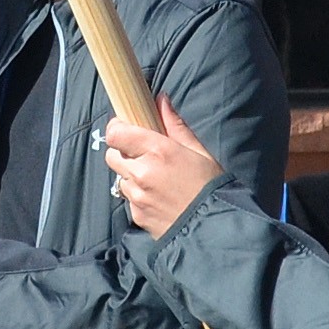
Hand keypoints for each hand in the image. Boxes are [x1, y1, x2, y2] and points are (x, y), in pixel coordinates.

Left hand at [103, 102, 221, 235]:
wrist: (215, 228)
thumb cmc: (211, 186)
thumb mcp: (199, 151)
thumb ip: (175, 125)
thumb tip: (161, 99)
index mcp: (158, 151)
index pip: (116, 133)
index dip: (118, 129)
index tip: (126, 128)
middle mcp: (142, 172)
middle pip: (112, 154)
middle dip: (123, 152)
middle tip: (143, 155)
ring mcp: (137, 196)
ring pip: (119, 177)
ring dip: (131, 175)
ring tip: (156, 180)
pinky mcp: (136, 215)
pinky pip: (128, 199)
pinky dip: (138, 195)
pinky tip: (158, 198)